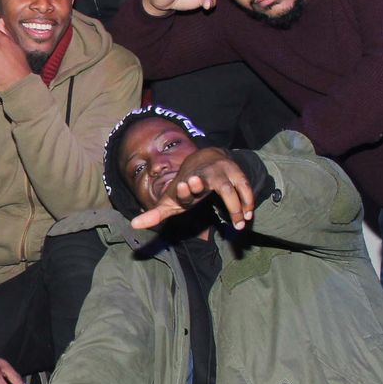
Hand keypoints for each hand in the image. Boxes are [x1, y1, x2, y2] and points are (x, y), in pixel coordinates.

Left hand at [130, 146, 256, 230]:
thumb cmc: (187, 186)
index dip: (184, 189)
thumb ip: (156, 214)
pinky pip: (244, 187)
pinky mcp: (236, 173)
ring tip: (239, 225)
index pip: (184, 188)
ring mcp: (221, 173)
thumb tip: (133, 224)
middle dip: (205, 188)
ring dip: (235, 205)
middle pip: (204, 182)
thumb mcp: (172, 200)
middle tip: (209, 198)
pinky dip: (248, 201)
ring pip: (229, 188)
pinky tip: (248, 216)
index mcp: (186, 184)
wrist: (206, 159)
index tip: (184, 185)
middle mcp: (203, 176)